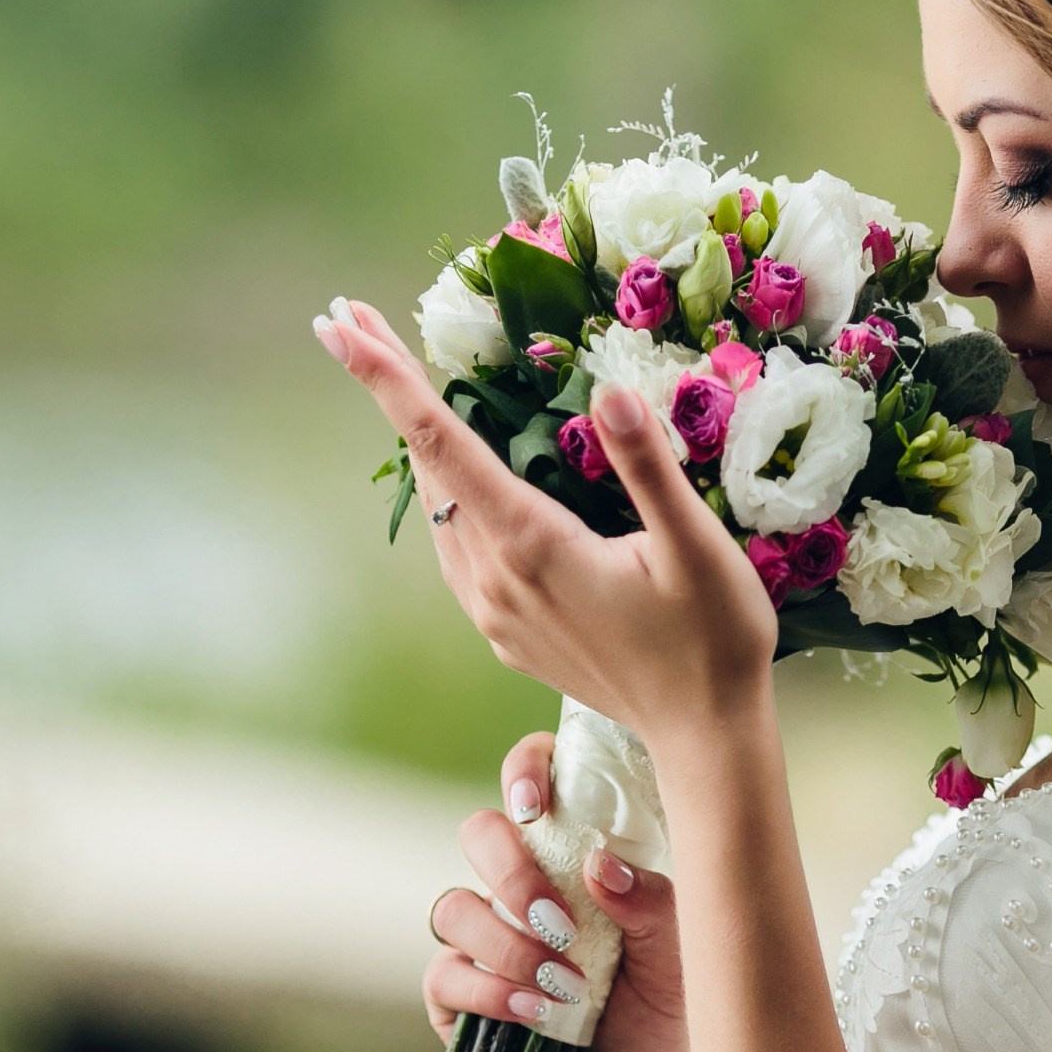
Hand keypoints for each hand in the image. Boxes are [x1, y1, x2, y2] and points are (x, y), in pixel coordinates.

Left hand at [314, 297, 778, 745]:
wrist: (705, 733)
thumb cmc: (714, 637)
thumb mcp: (695, 546)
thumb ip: (647, 468)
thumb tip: (608, 391)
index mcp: (532, 545)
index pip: (441, 444)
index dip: (386, 379)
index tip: (338, 326)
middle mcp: (496, 580)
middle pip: (424, 468)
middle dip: (387, 389)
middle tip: (353, 318)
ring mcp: (496, 612)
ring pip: (435, 510)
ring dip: (414, 444)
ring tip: (396, 380)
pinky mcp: (508, 634)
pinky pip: (458, 548)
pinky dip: (445, 494)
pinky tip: (458, 475)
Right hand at [423, 730, 694, 1051]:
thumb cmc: (676, 1017)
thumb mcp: (685, 957)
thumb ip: (653, 904)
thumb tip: (598, 865)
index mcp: (579, 858)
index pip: (537, 782)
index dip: (526, 771)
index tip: (537, 803)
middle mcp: (525, 890)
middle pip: (479, 834)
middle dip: (510, 871)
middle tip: (558, 920)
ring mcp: (487, 945)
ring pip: (452, 907)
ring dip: (506, 944)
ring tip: (562, 984)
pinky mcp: (462, 1004)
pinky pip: (444, 977)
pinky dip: (488, 992)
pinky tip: (537, 1014)